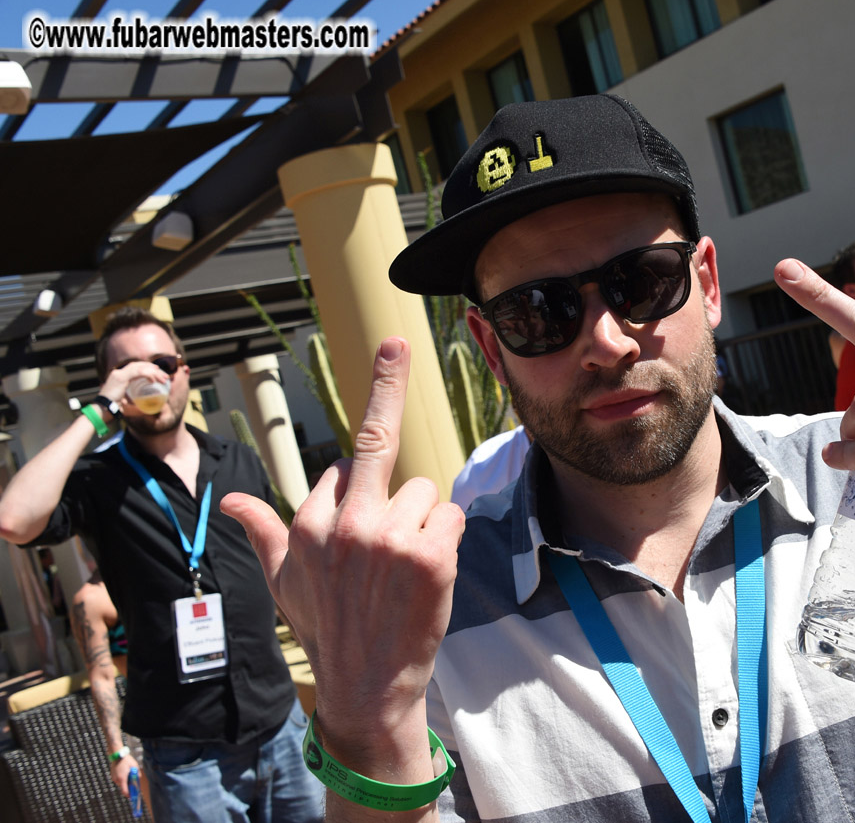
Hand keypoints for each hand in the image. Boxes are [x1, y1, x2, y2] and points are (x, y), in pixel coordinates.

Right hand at [99, 361, 170, 408]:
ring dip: (154, 372)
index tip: (158, 371)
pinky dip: (148, 375)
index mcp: (119, 376)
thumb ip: (136, 404)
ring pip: (140, 368)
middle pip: (139, 365)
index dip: (147, 367)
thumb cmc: (114, 409)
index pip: (135, 367)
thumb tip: (148, 409)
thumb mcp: (127, 403)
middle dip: (153, 369)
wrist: (102, 409)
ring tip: (164, 379)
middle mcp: (118, 372)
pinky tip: (153, 381)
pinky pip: (138, 372)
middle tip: (165, 375)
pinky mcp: (121, 378)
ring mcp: (119, 374)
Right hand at [109, 753, 137, 795]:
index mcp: (122, 779)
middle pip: (123, 787)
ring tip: (129, 775)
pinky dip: (122, 779)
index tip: (133, 796)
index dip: (129, 795)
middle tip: (134, 784)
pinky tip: (125, 773)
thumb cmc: (127, 761)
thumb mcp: (135, 767)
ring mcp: (114, 778)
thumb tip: (138, 780)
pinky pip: (119, 780)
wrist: (117, 755)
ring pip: (121, 784)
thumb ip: (137, 774)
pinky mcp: (113, 776)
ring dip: (126, 782)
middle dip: (129, 787)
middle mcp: (117, 780)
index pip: (125, 791)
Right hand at [221, 338, 464, 748]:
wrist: (367, 687)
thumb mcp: (281, 582)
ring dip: (424, 523)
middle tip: (394, 342)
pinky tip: (428, 576)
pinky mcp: (429, 555)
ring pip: (427, 493)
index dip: (360, 485)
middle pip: (375, 440)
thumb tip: (226, 499)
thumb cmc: (328, 630)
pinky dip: (448, 540)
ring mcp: (388, 538)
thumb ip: (261, 532)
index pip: (343, 467)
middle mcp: (344, 524)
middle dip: (384, 382)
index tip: (367, 428)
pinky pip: (452, 516)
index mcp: (306, 524)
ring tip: (404, 571)